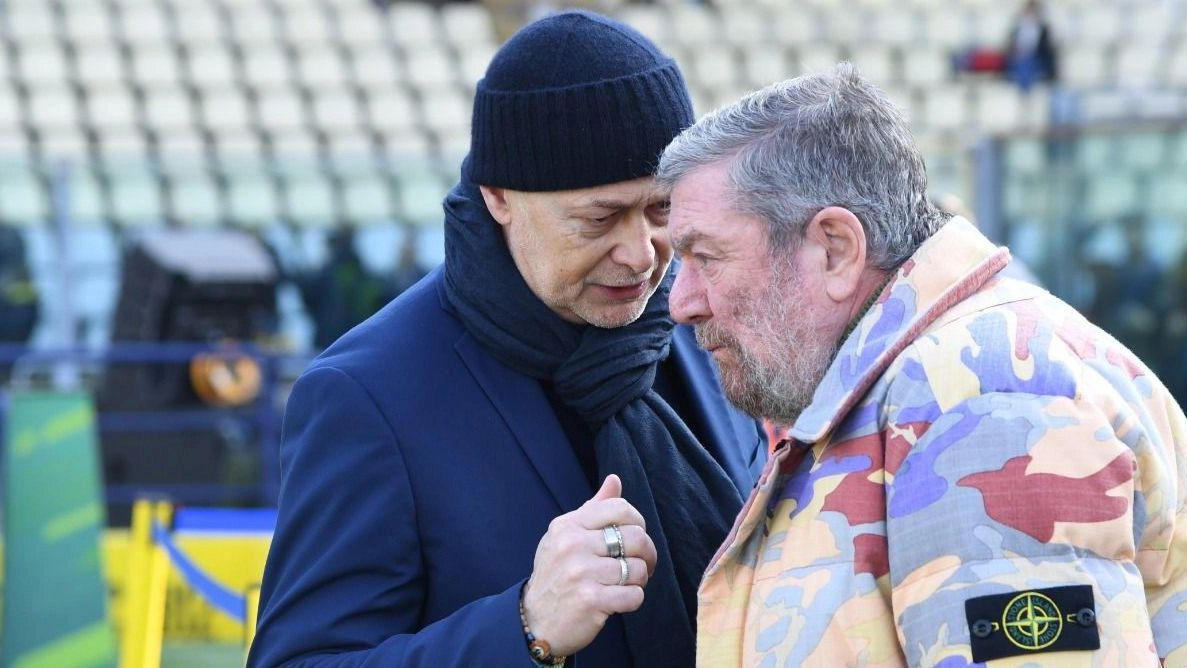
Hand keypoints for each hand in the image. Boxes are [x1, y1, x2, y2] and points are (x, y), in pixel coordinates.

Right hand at [521, 474, 657, 656]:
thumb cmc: (556, 574)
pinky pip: (634, 595)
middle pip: (635, 537)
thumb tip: (615, 480)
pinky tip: (620, 601)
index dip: (637, 523)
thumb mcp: (565, 536)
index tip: (634, 538)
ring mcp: (580, 572)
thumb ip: (593, 509)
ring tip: (626, 584)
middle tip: (642, 565)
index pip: (620, 508)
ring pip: (637, 568)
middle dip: (647, 553)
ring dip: (639, 579)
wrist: (534, 620)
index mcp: (568, 525)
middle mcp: (572, 545)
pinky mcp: (590, 600)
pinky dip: (633, 599)